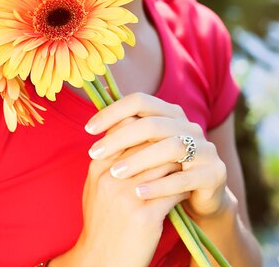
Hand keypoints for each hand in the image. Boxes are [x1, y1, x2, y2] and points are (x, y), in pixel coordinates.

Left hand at [84, 92, 227, 219]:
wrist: (201, 201)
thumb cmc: (164, 172)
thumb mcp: (145, 149)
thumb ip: (127, 131)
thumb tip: (99, 109)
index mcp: (171, 114)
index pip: (139, 101)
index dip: (113, 111)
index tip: (88, 128)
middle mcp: (190, 126)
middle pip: (152, 124)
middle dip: (120, 138)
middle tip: (95, 153)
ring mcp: (205, 149)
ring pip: (170, 148)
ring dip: (139, 160)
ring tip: (115, 173)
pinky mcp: (214, 174)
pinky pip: (185, 178)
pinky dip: (160, 186)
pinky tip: (138, 193)